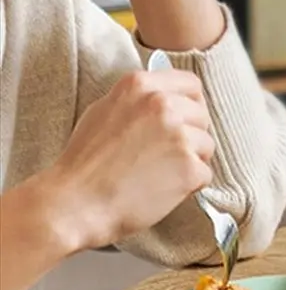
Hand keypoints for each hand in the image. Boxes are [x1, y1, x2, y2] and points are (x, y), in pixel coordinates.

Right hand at [51, 69, 214, 248]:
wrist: (75, 204)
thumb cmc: (84, 164)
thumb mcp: (104, 112)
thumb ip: (138, 99)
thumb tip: (164, 96)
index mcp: (140, 86)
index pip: (190, 84)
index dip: (190, 104)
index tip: (184, 119)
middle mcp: (162, 104)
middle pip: (202, 115)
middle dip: (191, 135)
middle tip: (165, 155)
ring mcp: (178, 135)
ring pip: (207, 144)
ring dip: (191, 160)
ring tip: (158, 173)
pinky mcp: (189, 167)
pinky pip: (205, 173)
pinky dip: (189, 185)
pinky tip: (161, 189)